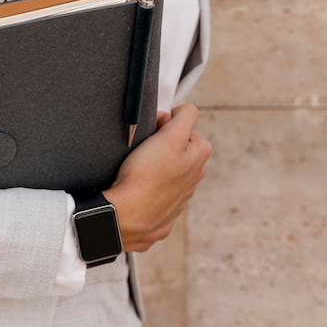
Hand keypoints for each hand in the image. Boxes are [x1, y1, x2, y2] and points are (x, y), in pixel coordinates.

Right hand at [102, 103, 210, 252]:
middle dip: (160, 145)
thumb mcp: (171, 135)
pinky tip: (138, 189)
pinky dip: (148, 187)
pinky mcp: (165, 211)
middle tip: (143, 152)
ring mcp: (181, 195)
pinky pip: (156, 190)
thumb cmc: (146, 175)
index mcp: (200, 154)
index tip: (151, 134)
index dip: (164, 125)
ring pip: (165, 168)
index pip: (183, 124)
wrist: (127, 213)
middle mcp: (195, 175)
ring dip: (153, 166)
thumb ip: (185, 115)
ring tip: (138, 171)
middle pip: (175, 146)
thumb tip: (182, 112)